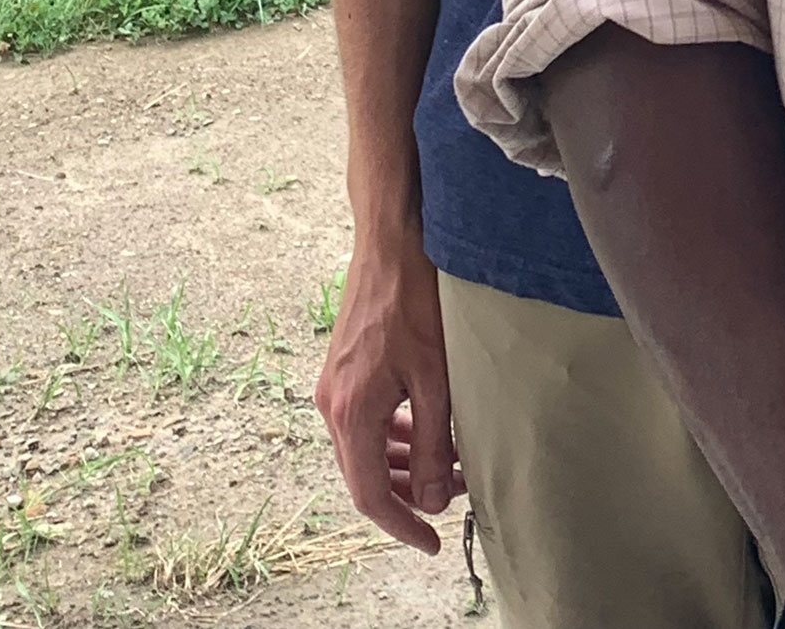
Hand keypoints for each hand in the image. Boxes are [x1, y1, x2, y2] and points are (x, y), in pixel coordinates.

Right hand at [315, 215, 462, 554]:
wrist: (390, 241)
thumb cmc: (414, 301)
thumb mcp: (436, 378)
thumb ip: (435, 444)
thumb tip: (436, 499)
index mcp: (350, 413)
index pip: (370, 494)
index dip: (402, 525)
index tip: (431, 542)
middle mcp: (332, 405)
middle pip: (365, 475)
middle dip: (409, 494)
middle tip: (452, 499)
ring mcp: (335, 386)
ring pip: (366, 448)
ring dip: (403, 464)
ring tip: (449, 466)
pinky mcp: (344, 370)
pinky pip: (365, 421)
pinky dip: (393, 435)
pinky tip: (425, 431)